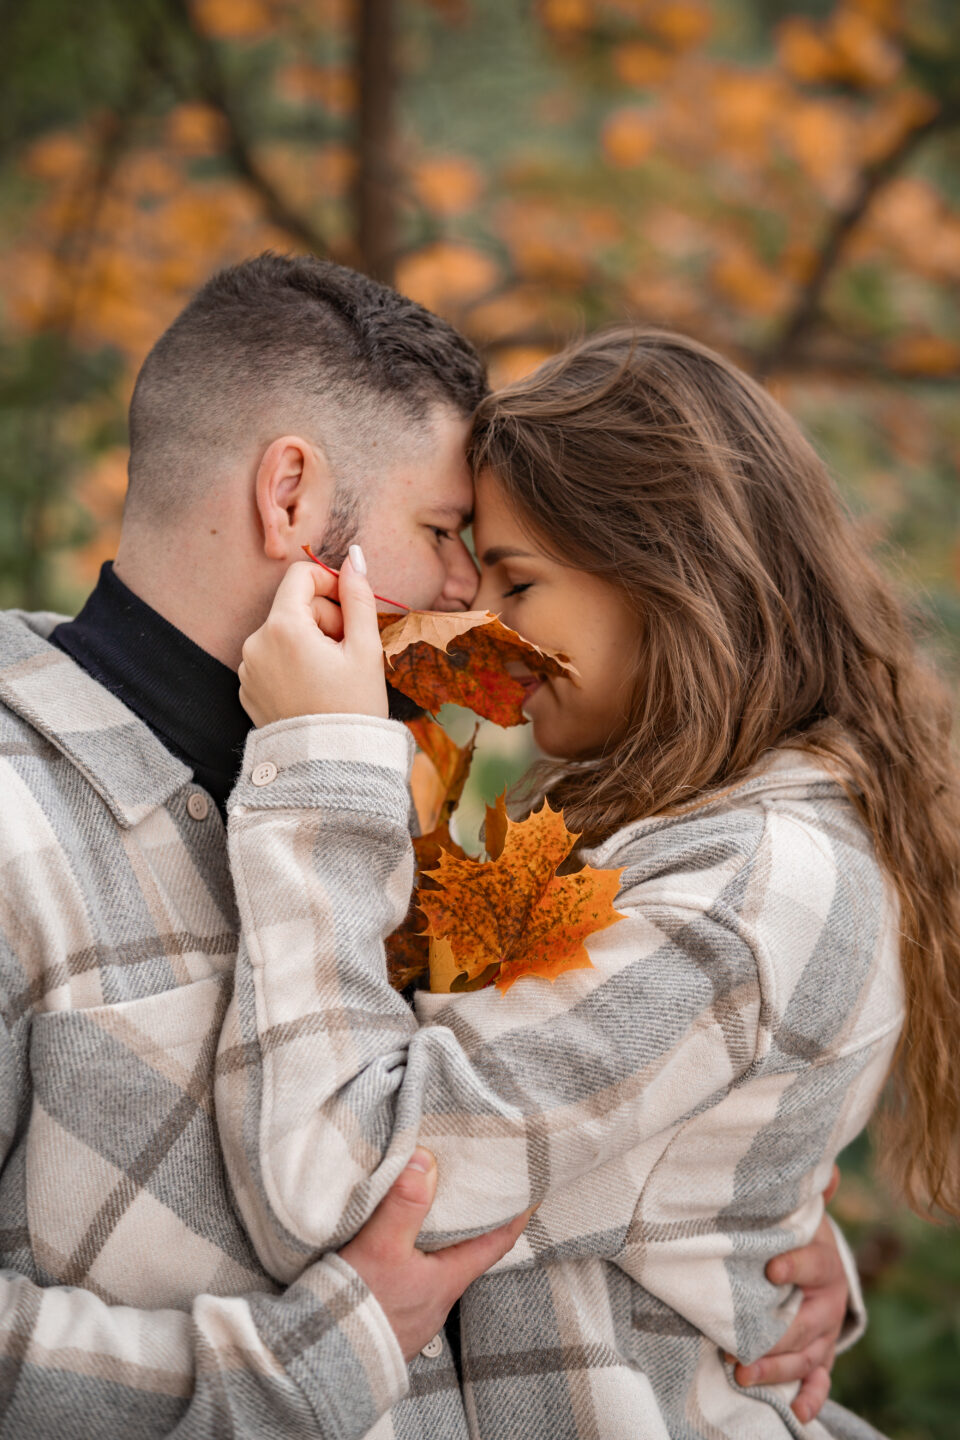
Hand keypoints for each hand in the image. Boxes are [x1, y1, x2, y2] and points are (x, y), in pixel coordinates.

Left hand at [238, 549, 387, 725]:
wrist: (330, 767)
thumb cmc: (353, 708)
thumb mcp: (365, 649)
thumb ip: (358, 598)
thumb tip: (354, 558)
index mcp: (282, 628)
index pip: (301, 576)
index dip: (331, 584)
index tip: (351, 608)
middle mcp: (255, 643)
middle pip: (294, 607)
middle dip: (325, 620)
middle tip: (349, 653)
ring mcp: (247, 668)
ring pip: (284, 634)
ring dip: (310, 643)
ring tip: (332, 675)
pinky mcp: (247, 688)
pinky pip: (272, 659)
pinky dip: (293, 664)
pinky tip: (314, 689)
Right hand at [339, 1148, 530, 1361]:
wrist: (319, 1363)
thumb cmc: (356, 1311)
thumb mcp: (381, 1248)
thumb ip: (404, 1204)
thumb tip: (425, 1161)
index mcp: (446, 1281)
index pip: (494, 1244)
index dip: (514, 1218)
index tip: (529, 1194)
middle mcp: (436, 1301)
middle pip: (466, 1255)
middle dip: (470, 1225)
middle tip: (472, 1193)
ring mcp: (414, 1315)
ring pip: (435, 1269)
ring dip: (436, 1243)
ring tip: (428, 1214)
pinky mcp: (390, 1321)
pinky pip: (410, 1282)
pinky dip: (410, 1260)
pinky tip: (391, 1252)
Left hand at [733, 1166, 845, 1423]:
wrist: (813, 1258)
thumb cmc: (794, 1231)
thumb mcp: (795, 1208)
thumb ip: (801, 1190)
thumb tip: (825, 1169)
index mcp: (824, 1260)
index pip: (813, 1263)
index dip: (794, 1265)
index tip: (770, 1268)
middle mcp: (829, 1300)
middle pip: (807, 1323)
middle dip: (776, 1337)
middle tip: (740, 1345)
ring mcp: (824, 1331)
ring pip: (807, 1357)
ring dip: (777, 1369)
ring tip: (743, 1372)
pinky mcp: (818, 1353)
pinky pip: (819, 1379)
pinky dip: (811, 1397)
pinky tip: (799, 1411)